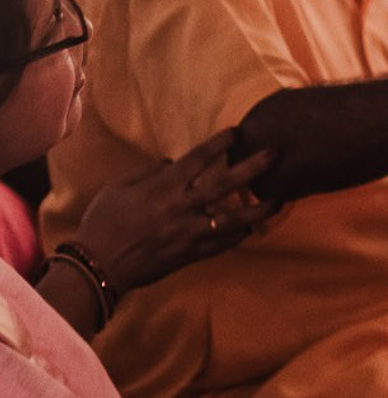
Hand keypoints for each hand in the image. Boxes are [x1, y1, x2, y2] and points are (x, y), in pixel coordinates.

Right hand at [75, 132, 273, 293]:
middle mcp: (181, 208)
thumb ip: (147, 172)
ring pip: (233, 219)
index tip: (238, 131)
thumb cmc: (102, 223)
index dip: (220, 142)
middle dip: (253, 167)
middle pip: (226, 184)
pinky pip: (222, 244)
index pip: (198, 158)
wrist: (97, 266)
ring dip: (259, 209)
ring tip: (279, 200)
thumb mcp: (118, 188)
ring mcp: (188, 233)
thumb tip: (170, 161)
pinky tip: (252, 227)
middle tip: (275, 154)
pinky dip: (239, 236)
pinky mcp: (190, 254)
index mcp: (162, 188)